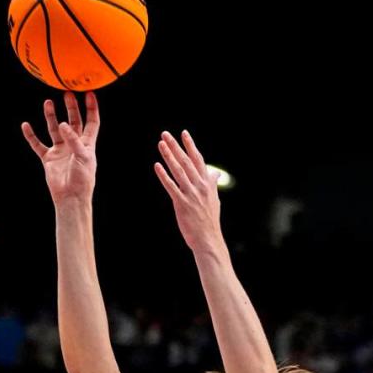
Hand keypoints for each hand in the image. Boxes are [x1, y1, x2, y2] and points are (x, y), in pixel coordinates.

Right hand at [22, 91, 98, 204]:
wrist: (70, 197)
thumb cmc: (82, 179)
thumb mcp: (82, 157)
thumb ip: (73, 140)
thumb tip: (63, 124)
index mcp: (87, 144)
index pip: (91, 122)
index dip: (91, 108)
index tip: (89, 93)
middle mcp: (73, 145)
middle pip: (73, 121)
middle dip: (71, 108)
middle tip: (67, 93)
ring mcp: (60, 151)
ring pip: (55, 129)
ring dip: (51, 116)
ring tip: (48, 103)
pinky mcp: (49, 159)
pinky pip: (38, 144)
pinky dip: (31, 136)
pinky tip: (26, 125)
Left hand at [154, 129, 223, 255]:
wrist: (208, 239)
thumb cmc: (209, 221)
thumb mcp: (214, 199)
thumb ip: (212, 184)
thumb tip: (215, 173)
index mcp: (207, 183)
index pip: (198, 160)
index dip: (190, 146)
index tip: (183, 133)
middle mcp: (200, 186)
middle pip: (186, 161)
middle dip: (176, 146)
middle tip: (165, 134)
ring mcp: (191, 194)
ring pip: (178, 170)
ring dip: (169, 156)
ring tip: (160, 144)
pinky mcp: (182, 204)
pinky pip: (171, 186)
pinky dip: (164, 176)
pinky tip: (157, 166)